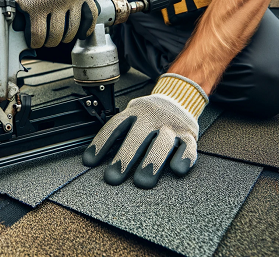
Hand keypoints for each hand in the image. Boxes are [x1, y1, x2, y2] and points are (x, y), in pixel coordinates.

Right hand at [0, 0, 97, 48]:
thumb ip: (79, 3)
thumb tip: (84, 33)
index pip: (90, 15)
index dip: (85, 29)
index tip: (81, 35)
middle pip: (70, 32)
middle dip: (60, 38)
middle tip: (53, 36)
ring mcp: (48, 0)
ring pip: (54, 37)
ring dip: (47, 42)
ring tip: (42, 38)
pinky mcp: (31, 6)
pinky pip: (37, 35)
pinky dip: (34, 42)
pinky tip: (32, 39)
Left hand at [82, 74, 207, 188]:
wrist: (181, 97)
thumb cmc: (151, 113)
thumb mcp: (133, 113)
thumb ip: (120, 130)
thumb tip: (94, 154)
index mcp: (135, 112)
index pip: (115, 126)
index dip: (101, 143)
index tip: (89, 161)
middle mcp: (152, 118)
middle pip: (137, 137)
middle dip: (124, 158)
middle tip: (113, 177)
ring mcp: (172, 126)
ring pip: (162, 144)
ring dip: (151, 163)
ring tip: (142, 181)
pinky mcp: (189, 135)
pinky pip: (188, 148)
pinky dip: (184, 158)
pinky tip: (177, 169)